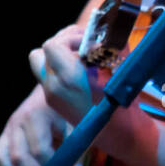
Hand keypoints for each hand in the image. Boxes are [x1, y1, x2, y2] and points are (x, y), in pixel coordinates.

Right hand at [0, 84, 71, 165]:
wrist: (53, 88)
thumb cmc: (67, 108)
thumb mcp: (74, 123)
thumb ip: (75, 148)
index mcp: (36, 114)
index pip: (40, 149)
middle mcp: (17, 120)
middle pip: (19, 157)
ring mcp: (8, 127)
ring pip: (4, 158)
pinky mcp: (5, 134)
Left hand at [30, 23, 155, 165]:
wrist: (119, 134)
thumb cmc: (123, 102)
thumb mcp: (122, 69)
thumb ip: (112, 46)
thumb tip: (107, 31)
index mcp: (69, 78)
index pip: (52, 45)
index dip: (70, 38)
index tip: (89, 43)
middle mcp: (54, 87)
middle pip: (42, 52)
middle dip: (63, 43)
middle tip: (84, 45)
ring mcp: (51, 96)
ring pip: (41, 63)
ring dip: (58, 55)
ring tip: (80, 57)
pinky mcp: (53, 101)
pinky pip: (47, 75)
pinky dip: (60, 67)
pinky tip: (81, 71)